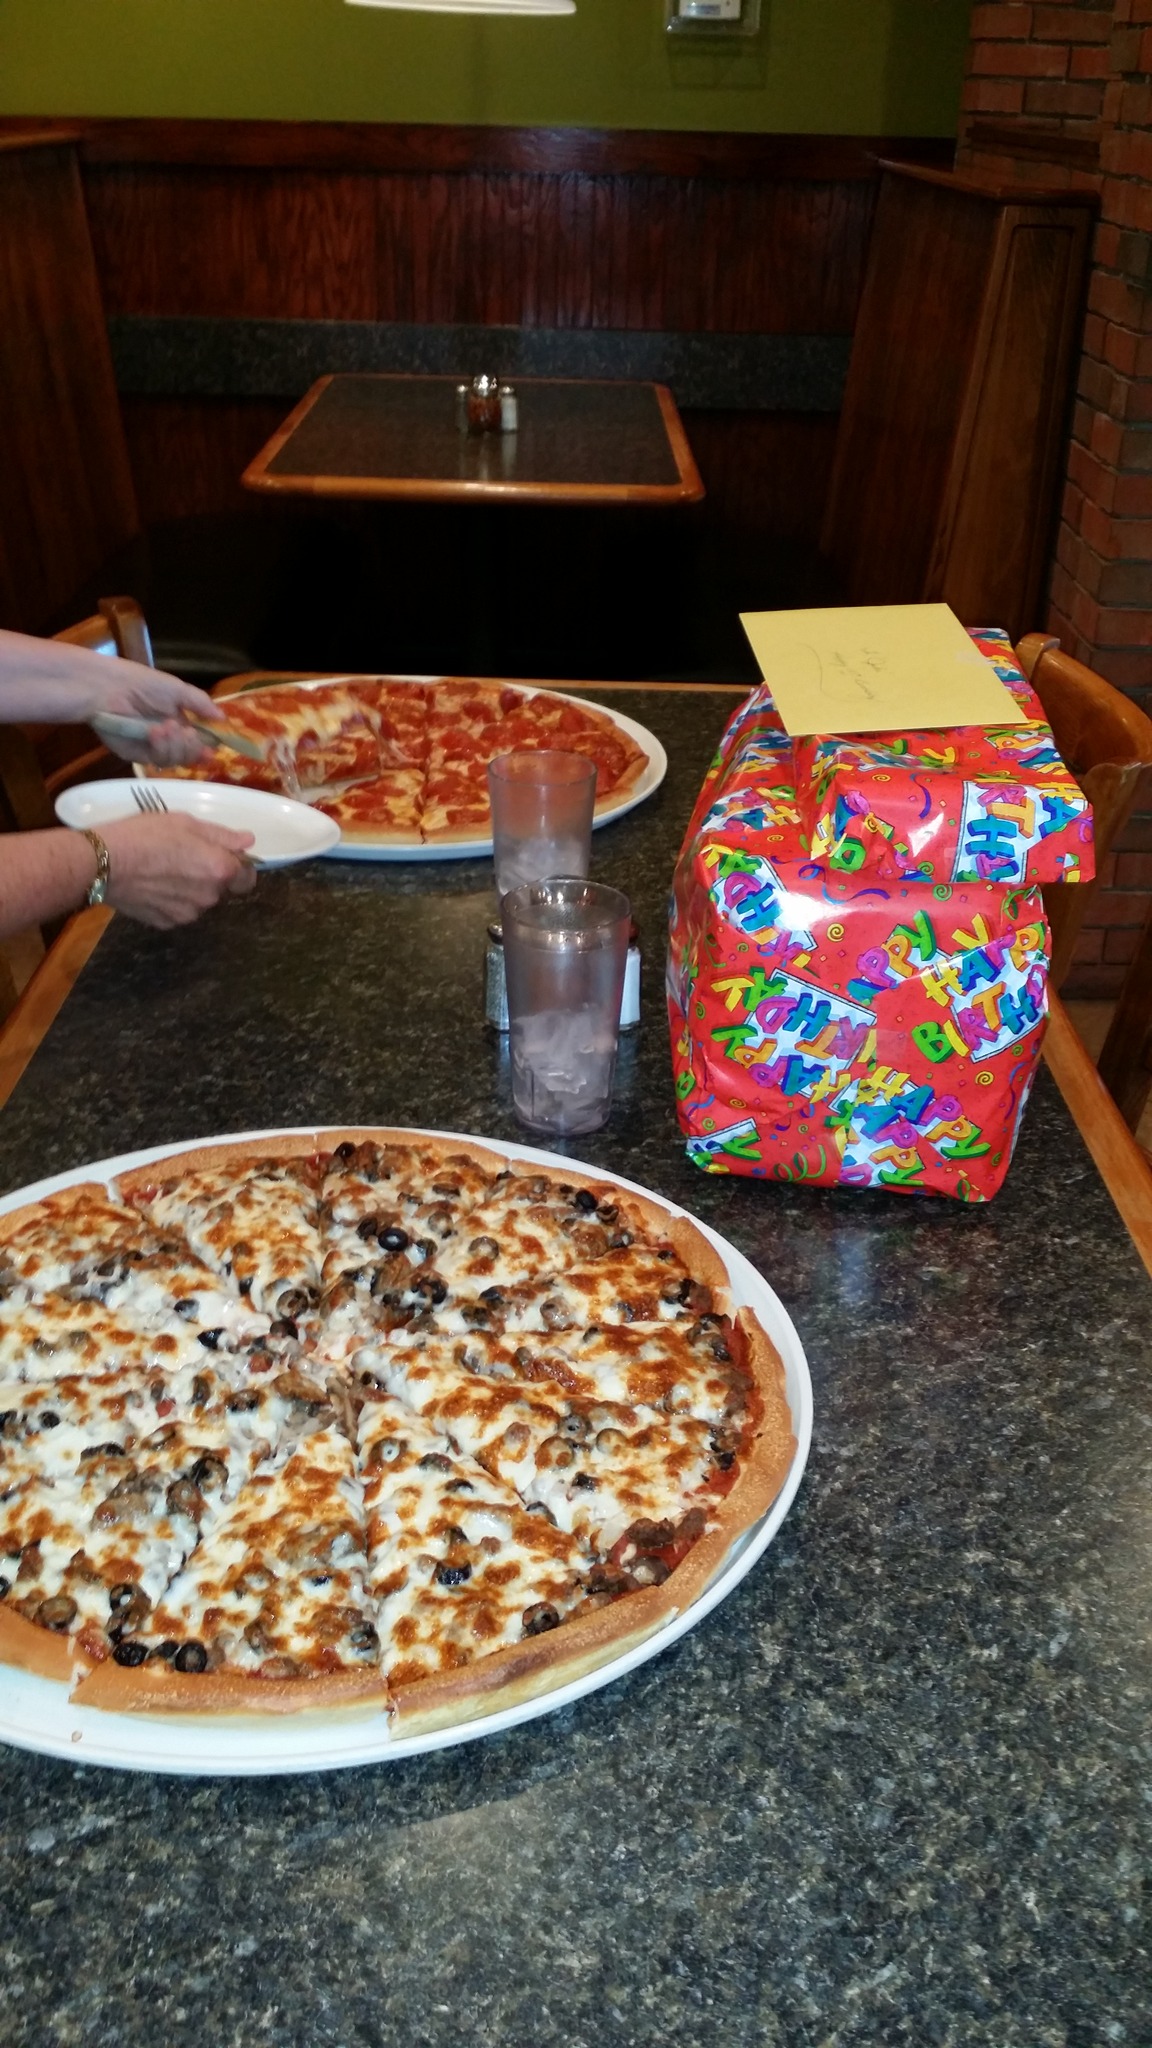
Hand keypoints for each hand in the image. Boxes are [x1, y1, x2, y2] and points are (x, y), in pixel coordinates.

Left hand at [82, 659, 225, 768]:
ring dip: (176, 745)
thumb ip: (201, 704)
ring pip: (174, 760)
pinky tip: (155, 732)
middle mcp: (167, 737)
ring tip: (168, 727)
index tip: (215, 750)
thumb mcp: (177, 689)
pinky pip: (156, 760)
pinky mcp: (135, 755)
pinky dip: (160, 747)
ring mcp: (151, 748)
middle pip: (189, 755)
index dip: (207, 747)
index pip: (198, 741)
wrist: (109, 688)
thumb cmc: (142, 683)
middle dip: (192, 746)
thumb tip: (224, 718)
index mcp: (178, 721)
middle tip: (189, 734)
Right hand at [99, 814, 256, 927]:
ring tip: (164, 870)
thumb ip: (221, 835)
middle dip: (210, 876)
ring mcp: (187, 914)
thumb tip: (248, 842)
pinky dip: (171, 901)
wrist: (102, 863)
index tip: (221, 856)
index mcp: (219, 870)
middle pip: (221, 889)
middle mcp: (209, 897)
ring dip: (190, 889)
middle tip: (183, 857)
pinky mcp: (166, 923)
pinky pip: (178, 911)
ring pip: (199, 901)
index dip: (238, 866)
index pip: (247, 877)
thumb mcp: (185, 823)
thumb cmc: (144, 835)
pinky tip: (153, 885)